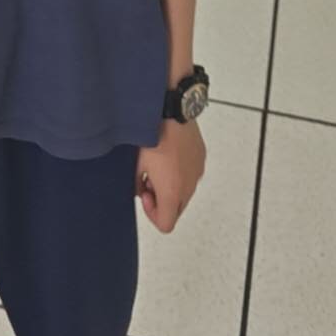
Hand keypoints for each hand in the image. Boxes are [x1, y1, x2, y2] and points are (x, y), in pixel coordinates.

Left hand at [136, 118, 205, 233]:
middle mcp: (189, 185)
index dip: (152, 214)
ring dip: (172, 186)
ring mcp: (197, 171)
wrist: (172, 110)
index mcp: (172, 192)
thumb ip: (136, 185)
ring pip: (185, 192)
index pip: (166, 225)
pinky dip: (180, 171)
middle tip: (149, 181)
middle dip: (162, 201)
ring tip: (159, 163)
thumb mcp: (135, 164)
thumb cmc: (154, 135)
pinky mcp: (200, 157)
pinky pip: (191, 174)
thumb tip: (139, 190)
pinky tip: (169, 153)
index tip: (145, 195)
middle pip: (177, 210)